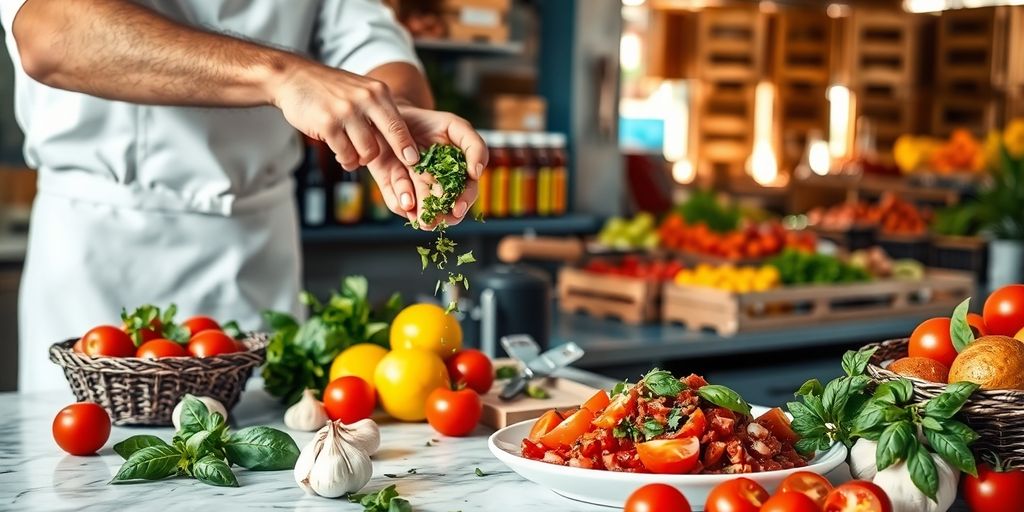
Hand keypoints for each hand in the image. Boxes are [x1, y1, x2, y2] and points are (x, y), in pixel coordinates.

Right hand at [270, 59, 420, 169]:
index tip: (414, 161)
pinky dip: (345, 159)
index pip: (400, 125)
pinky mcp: (327, 124)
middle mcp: (365, 100)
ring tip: (351, 155)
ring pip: (366, 152)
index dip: (407, 147)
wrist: (294, 76)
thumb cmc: (331, 89)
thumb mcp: (361, 90)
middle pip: (386, 142)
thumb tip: (401, 142)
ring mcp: (346, 112)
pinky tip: (340, 154)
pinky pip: (345, 154)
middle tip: (372, 160)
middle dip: (384, 157)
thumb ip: (379, 110)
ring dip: (359, 159)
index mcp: (378, 92)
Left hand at [366, 105, 486, 227]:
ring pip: (418, 208)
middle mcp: (434, 187)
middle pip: (441, 208)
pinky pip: (395, 201)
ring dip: (420, 214)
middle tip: (434, 221)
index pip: (464, 194)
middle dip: (439, 216)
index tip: (457, 209)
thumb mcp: (455, 126)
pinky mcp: (390, 187)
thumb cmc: (428, 122)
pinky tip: (405, 205)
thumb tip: (476, 173)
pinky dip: (399, 203)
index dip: (463, 202)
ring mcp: (412, 189)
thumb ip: (474, 146)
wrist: (392, 116)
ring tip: (421, 220)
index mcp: (455, 176)